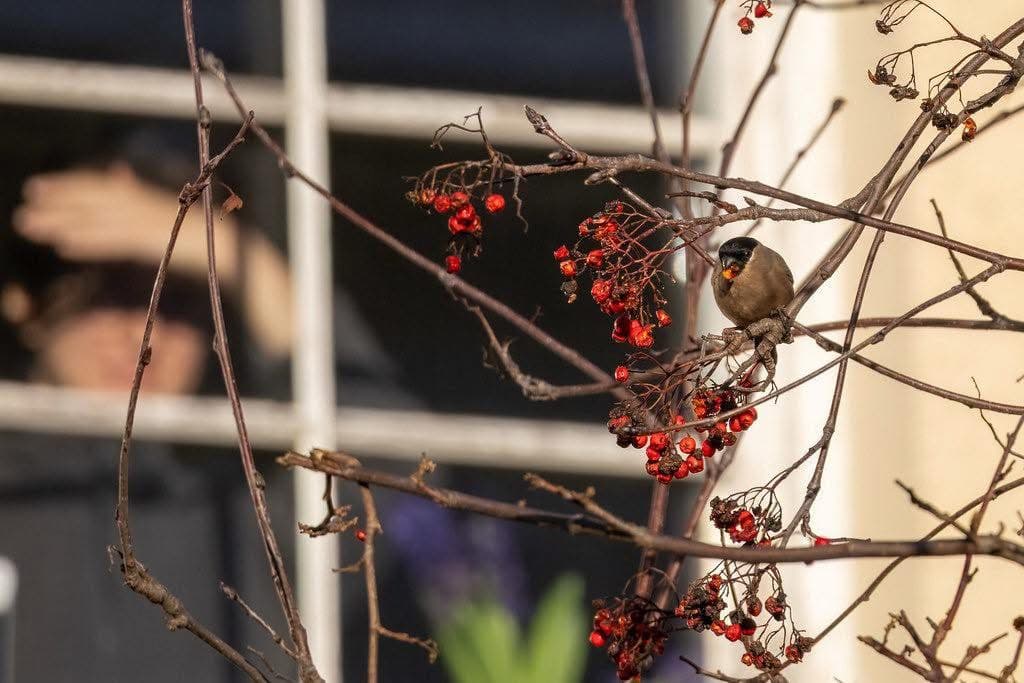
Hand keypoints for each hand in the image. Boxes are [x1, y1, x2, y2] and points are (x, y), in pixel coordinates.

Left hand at [13, 164, 222, 274]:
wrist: (232, 248)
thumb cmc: (204, 233)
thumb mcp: (169, 209)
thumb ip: (140, 195)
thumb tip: (117, 173)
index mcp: (145, 196)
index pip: (99, 185)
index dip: (67, 184)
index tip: (37, 187)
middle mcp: (143, 205)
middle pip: (91, 199)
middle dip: (56, 201)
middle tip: (25, 204)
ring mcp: (148, 222)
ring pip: (96, 219)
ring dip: (60, 222)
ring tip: (29, 226)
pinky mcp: (154, 241)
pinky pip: (115, 242)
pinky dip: (89, 244)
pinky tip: (64, 246)